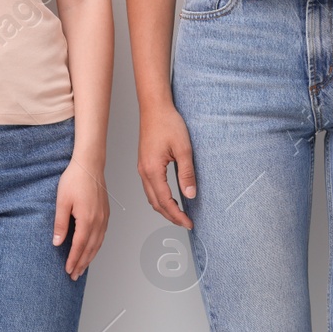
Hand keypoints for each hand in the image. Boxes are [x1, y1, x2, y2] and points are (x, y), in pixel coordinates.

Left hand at [54, 158, 108, 280]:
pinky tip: (91, 250)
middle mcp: (98, 221)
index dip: (73, 260)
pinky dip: (96, 247)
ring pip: (98, 244)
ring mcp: (104, 218)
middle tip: (74, 276)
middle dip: (82, 264)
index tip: (68, 271)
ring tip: (82, 268)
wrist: (90, 165)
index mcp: (87, 220)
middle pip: (90, 249)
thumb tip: (57, 242)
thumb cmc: (75, 180)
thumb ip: (60, 224)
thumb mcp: (62, 202)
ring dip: (90, 258)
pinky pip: (102, 236)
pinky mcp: (105, 214)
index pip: (79, 246)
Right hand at [136, 104, 194, 228]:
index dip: (177, 215)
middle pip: (156, 204)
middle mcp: (144, 172)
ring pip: (152, 198)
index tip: (189, 223)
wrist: (154, 108)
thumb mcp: (184, 149)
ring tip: (179, 215)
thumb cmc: (168, 123)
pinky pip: (150, 188)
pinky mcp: (145, 165)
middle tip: (186, 223)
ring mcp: (142, 169)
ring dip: (165, 209)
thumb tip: (190, 195)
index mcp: (152, 170)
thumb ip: (187, 173)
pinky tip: (170, 199)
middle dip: (171, 216)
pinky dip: (160, 199)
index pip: (165, 201)